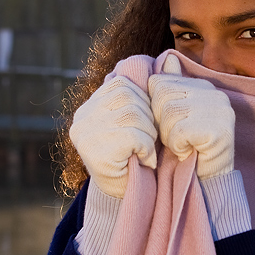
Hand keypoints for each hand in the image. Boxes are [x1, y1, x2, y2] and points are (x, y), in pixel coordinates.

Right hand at [69, 73, 156, 197]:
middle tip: (147, 142)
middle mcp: (81, 118)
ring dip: (148, 135)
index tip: (147, 125)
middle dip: (147, 119)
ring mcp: (85, 135)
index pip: (123, 85)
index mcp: (89, 107)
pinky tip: (142, 160)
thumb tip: (173, 57)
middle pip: (128, 96)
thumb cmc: (142, 157)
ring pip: (133, 114)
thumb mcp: (145, 119)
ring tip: (143, 151)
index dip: (144, 103)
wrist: (134, 198)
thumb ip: (152, 90)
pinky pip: (134, 135)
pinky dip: (146, 148)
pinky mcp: (94, 152)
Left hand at [148, 54, 235, 179]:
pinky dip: (178, 146)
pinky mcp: (219, 130)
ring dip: (169, 136)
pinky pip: (180, 131)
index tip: (169, 126)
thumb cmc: (187, 149)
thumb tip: (168, 58)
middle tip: (175, 138)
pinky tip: (188, 152)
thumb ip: (170, 87)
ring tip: (182, 145)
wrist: (207, 182)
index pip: (160, 82)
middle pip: (162, 94)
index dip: (155, 108)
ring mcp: (220, 111)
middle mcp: (215, 94)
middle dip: (160, 122)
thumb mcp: (173, 116)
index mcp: (204, 86)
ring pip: (169, 112)